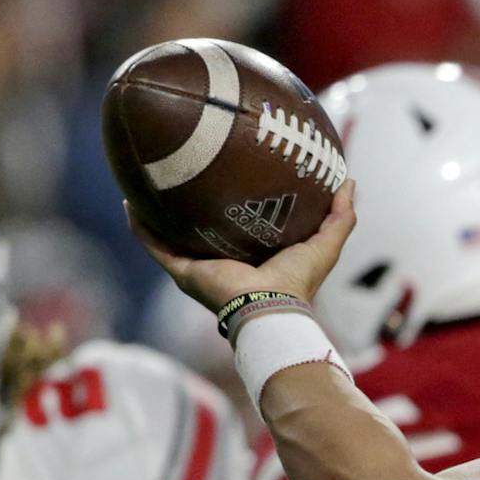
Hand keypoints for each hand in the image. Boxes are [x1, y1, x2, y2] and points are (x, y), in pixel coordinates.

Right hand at [129, 181, 356, 313]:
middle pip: (201, 229)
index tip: (230, 175)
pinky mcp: (183, 272)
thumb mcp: (325, 242)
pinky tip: (130, 202)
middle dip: (191, 205)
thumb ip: (340, 215)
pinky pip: (155, 245)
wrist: (269, 308)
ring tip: (146, 182)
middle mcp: (221, 261)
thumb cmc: (297, 282)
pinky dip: (141, 227)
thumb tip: (349, 180)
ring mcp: (199, 267)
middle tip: (184, 170)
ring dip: (156, 213)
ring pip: (170, 235)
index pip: (239, 226)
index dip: (234, 203)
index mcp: (251, 256)